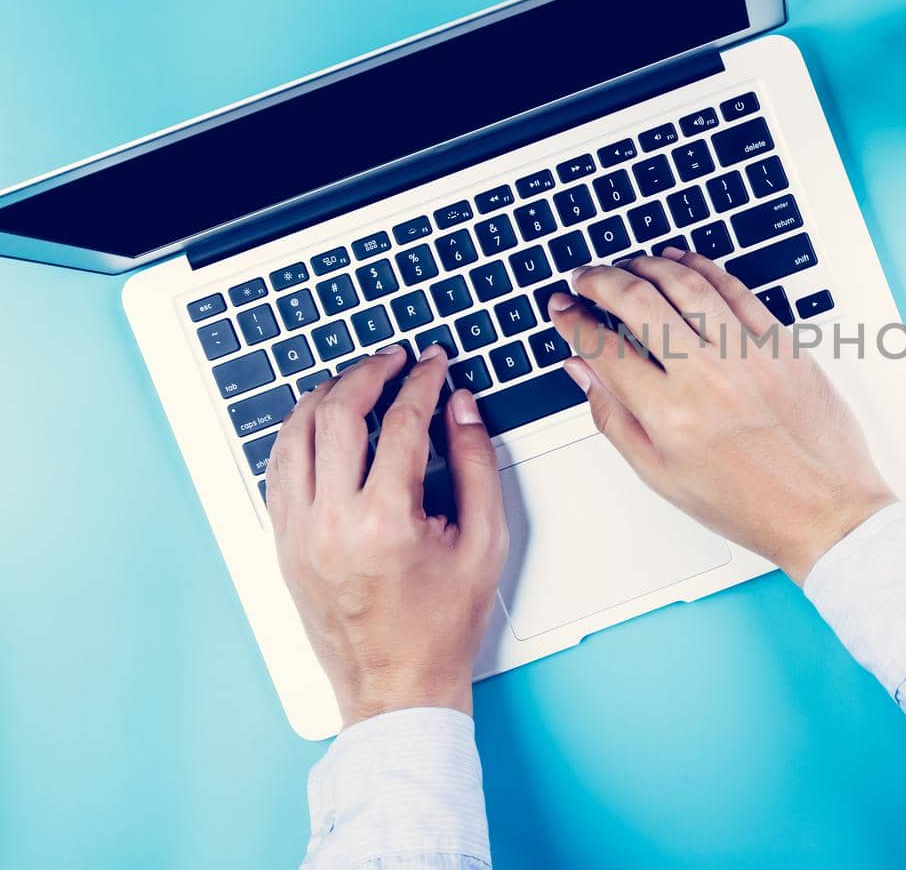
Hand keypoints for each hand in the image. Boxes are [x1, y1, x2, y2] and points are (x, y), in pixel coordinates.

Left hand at [265, 343, 508, 727]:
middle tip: (394, 359)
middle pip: (338, 415)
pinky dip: (298, 435)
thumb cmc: (443, 625)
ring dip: (324, 396)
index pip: (401, 423)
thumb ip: (476, 465)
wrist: (397, 688)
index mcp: (386, 522)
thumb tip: (462, 408)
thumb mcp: (484, 542)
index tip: (434, 364)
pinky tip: (320, 423)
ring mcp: (299, 534)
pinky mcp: (284, 545)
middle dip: (369, 373)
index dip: (422, 382)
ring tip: (354, 380)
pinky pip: (279, 471)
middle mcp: (332, 522)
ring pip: (295, 435)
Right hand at [548, 247, 895, 583]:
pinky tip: (682, 263)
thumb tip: (582, 370)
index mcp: (670, 416)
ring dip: (648, 265)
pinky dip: (703, 268)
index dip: (573, 321)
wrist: (824, 512)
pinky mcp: (783, 345)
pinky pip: (736, 290)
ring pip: (686, 284)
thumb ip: (614, 418)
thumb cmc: (748, 504)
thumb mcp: (662, 476)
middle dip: (600, 280)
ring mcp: (748, 356)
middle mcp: (707, 379)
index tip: (563, 309)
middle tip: (586, 279)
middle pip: (638, 301)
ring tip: (629, 265)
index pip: (604, 349)